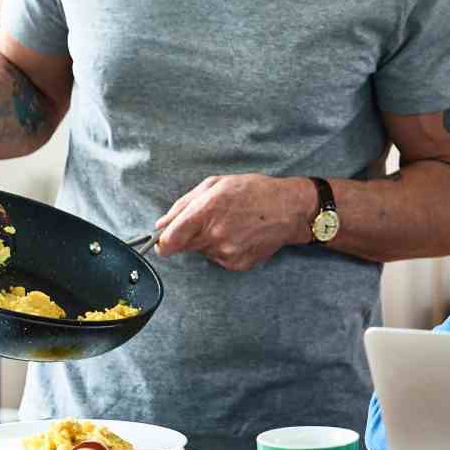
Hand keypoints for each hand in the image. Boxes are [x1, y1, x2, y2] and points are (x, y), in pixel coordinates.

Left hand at [154, 175, 314, 271]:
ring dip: (208, 241)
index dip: (162, 242)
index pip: (169, 241)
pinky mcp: (237, 264)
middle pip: (184, 247)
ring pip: (202, 252)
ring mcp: (227, 253)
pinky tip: (239, 235)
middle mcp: (215, 236)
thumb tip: (161, 224)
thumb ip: (183, 205)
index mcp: (206, 211)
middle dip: (189, 236)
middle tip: (208, 221)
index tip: (163, 240)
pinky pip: (219, 258)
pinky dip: (224, 249)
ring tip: (230, 224)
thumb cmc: (253, 191)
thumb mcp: (215, 184)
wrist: (288, 209)